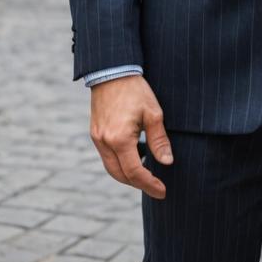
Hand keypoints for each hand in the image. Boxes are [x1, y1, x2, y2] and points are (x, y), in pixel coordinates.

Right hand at [89, 75, 172, 199]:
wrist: (112, 70)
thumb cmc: (135, 90)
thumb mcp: (153, 113)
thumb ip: (159, 140)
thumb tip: (167, 162)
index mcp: (120, 139)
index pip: (135, 172)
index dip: (150, 184)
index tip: (162, 191)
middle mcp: (104, 142)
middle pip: (120, 175)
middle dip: (138, 183)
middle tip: (156, 186)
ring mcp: (97, 138)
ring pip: (111, 167)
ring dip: (127, 174)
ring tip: (146, 172)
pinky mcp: (94, 132)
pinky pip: (106, 156)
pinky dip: (120, 162)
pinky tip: (135, 155)